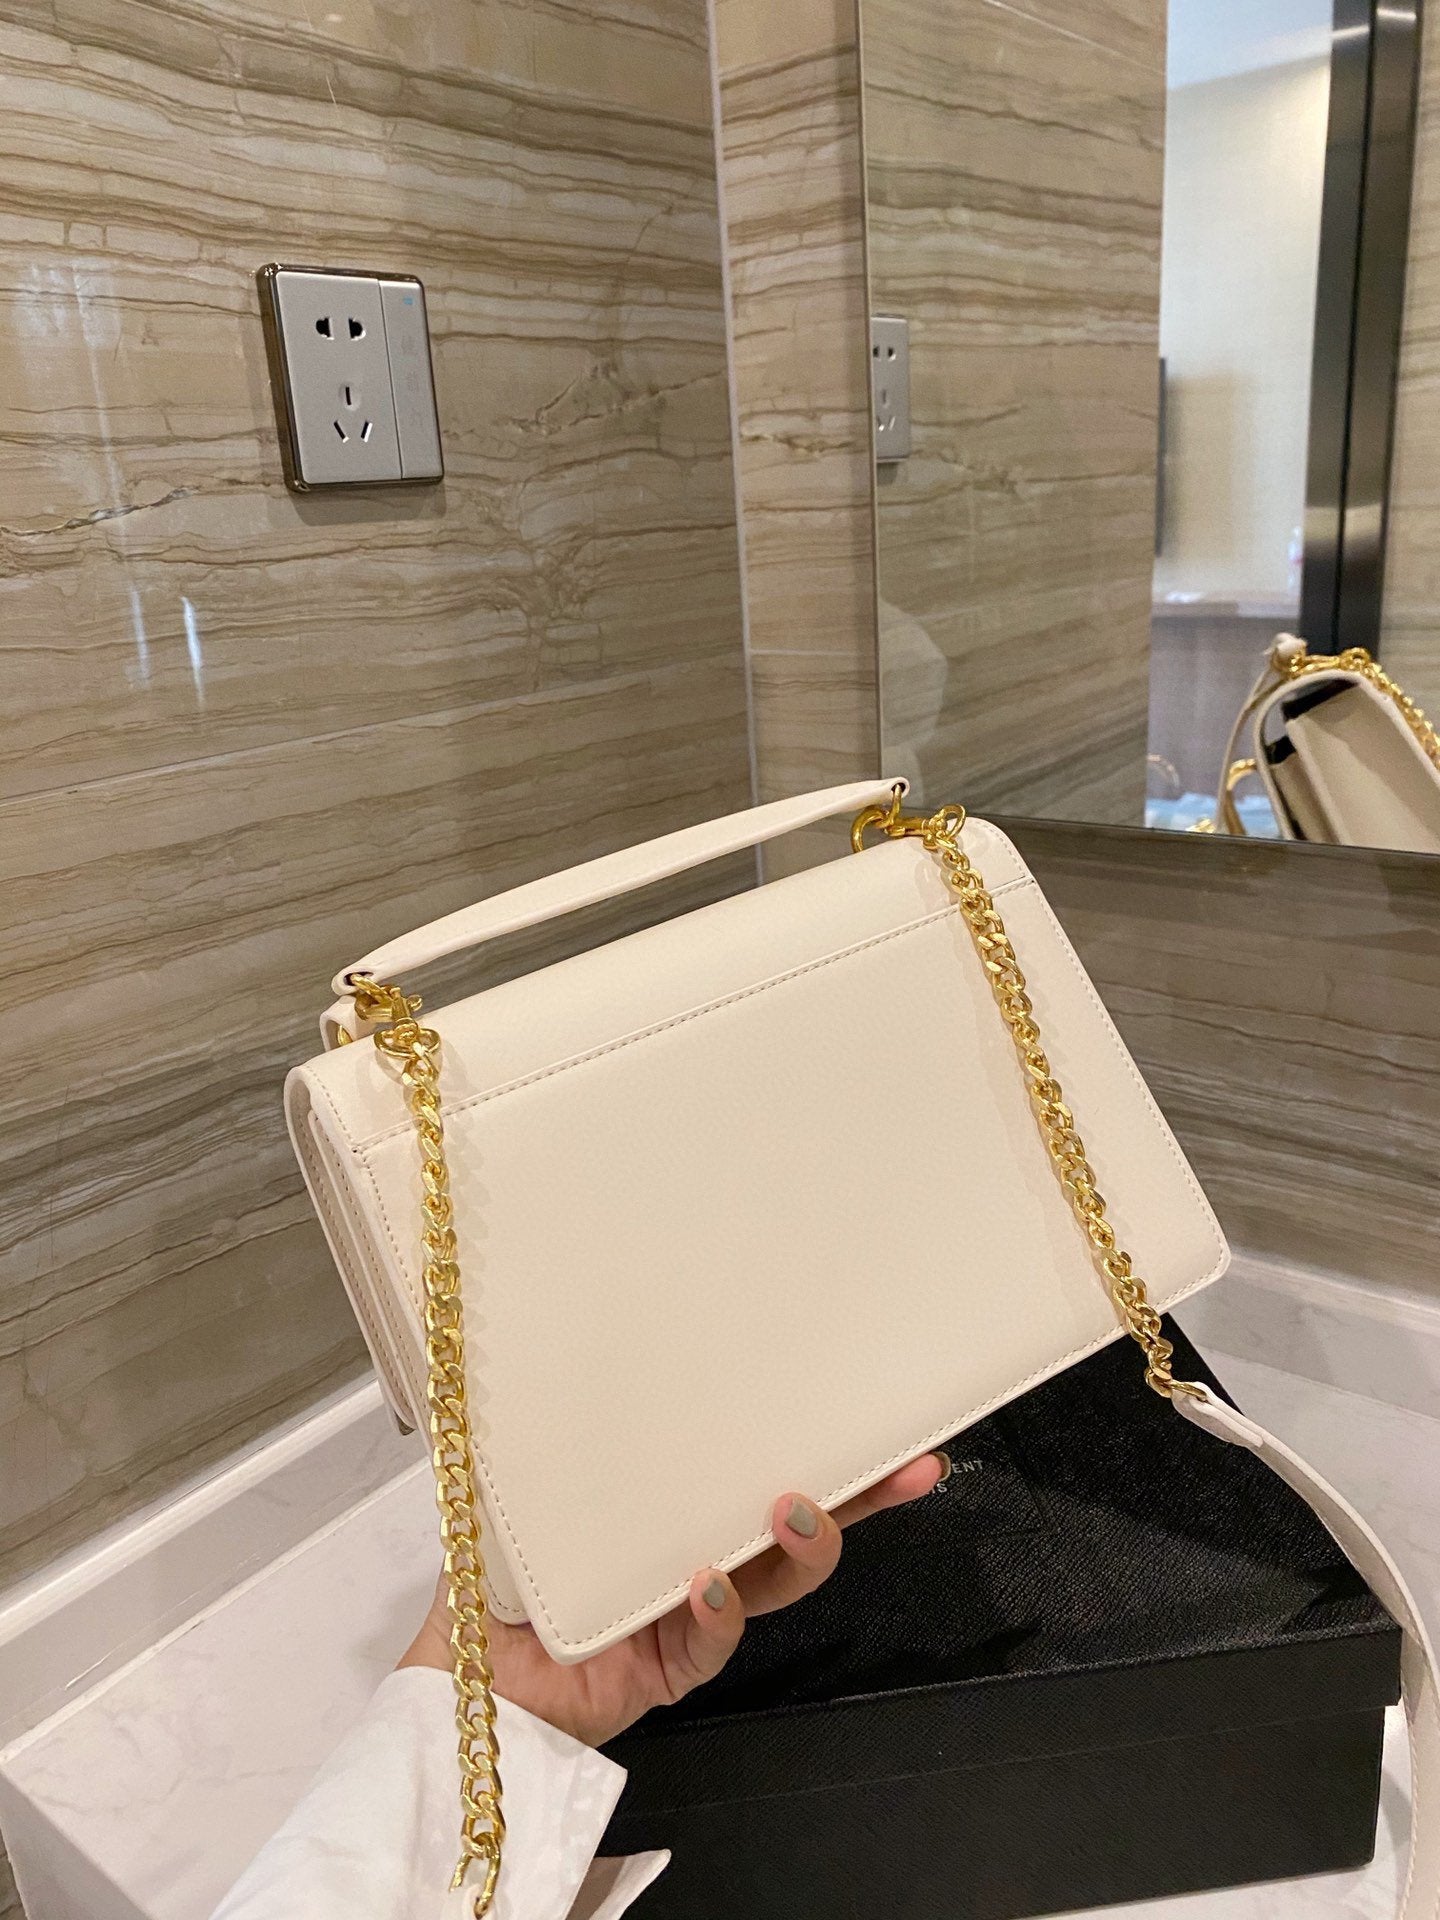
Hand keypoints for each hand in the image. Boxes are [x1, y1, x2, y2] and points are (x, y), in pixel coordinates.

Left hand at [398, 1455, 945, 1746]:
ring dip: (800, 1546)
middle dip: (859, 1493)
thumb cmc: (488, 1577)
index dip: (817, 1438)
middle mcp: (696, 1554)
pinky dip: (717, 1611)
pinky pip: (709, 1644)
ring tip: (795, 1511)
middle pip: (796, 1523)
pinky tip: (707, 1581)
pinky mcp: (668, 1669)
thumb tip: (546, 1339)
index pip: (756, 1466)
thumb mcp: (514, 1485)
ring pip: (774, 1582)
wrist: (457, 1678)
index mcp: (673, 1505)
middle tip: (903, 1465)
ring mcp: (689, 1614)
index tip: (869, 1404)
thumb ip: (539, 1426)